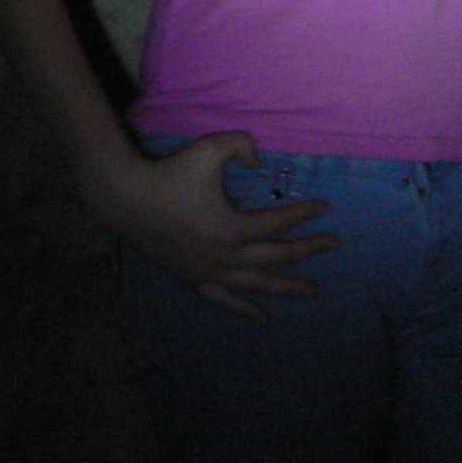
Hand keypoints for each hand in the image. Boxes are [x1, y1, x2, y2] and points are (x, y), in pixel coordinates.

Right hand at [100, 130, 337, 321]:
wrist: (128, 199)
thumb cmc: (170, 173)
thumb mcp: (208, 149)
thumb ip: (241, 145)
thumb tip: (262, 160)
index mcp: (232, 228)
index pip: (279, 223)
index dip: (305, 214)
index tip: (325, 207)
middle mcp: (225, 257)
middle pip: (276, 257)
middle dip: (308, 251)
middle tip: (333, 244)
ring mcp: (210, 273)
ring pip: (257, 286)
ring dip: (287, 287)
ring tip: (313, 291)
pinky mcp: (195, 280)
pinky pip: (226, 300)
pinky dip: (246, 309)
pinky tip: (264, 317)